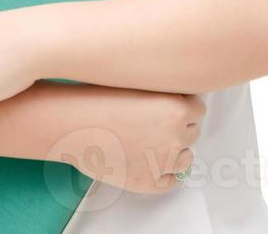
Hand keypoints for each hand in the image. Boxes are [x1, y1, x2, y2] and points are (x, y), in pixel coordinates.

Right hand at [68, 88, 204, 195]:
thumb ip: (162, 94)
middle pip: (192, 132)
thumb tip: (176, 101)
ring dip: (173, 151)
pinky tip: (146, 160)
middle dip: (176, 128)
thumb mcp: (136, 84)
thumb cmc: (95, 100)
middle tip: (149, 123)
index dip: (180, 106)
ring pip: (185, 157)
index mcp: (176, 108)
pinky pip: (171, 181)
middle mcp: (176, 136)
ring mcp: (164, 162)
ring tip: (147, 142)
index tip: (164, 106)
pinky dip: (163, 173)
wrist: (70, 125)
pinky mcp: (150, 182)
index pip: (198, 108)